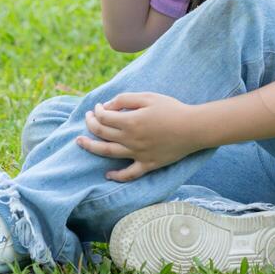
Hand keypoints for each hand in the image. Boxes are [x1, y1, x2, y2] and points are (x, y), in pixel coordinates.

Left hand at [76, 92, 200, 181]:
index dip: (97, 111)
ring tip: (80, 142)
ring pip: (108, 153)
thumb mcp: (147, 97)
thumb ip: (124, 99)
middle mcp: (131, 140)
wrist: (194, 128)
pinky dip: (117, 176)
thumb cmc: (171, 109)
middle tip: (87, 118)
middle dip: (90, 124)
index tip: (99, 107)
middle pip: (101, 134)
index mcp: (130, 122)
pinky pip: (130, 174)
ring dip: (91, 147)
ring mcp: (139, 154)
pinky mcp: (148, 164)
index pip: (103, 117)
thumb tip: (107, 106)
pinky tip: (107, 175)